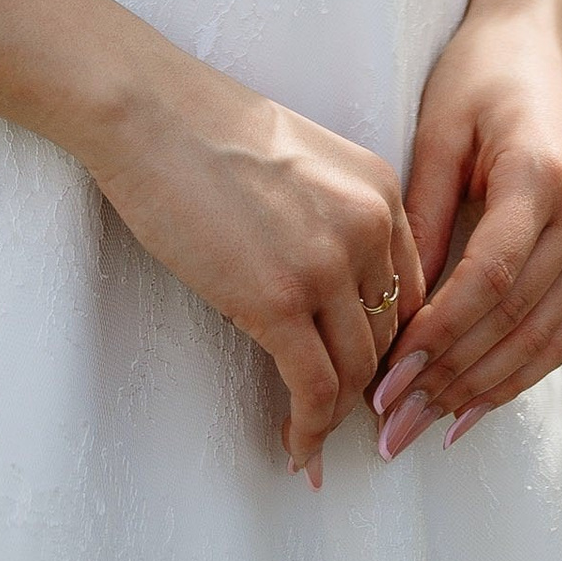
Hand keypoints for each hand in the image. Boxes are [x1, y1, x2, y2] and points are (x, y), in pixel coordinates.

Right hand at [82, 59, 423, 482]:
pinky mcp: (278, 300)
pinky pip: (314, 390)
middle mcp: (369, 226)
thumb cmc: (207, 131)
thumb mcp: (302, 162)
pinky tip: (296, 447)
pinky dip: (309, 431)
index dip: (391, 344)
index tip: (371, 376)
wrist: (150, 113)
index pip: (410, 291)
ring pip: (356, 371)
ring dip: (335, 416)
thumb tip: (330, 296)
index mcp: (379, 189)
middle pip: (387, 336)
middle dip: (365, 385)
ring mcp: (326, 265)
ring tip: (310, 438)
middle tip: (338, 418)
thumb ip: (334, 218)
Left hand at [370, 0, 561, 456]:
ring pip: (542, 341)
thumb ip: (422, 214)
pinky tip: (468, 410)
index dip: (439, 335)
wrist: (540, 39)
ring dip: (480, 393)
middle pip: (516, 321)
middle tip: (391, 426)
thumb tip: (395, 307)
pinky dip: (513, 376)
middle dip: (450, 381)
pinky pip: (557, 332)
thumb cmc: (477, 72)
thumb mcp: (437, 127)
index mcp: (543, 177)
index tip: (387, 377)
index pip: (490, 279)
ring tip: (420, 429)